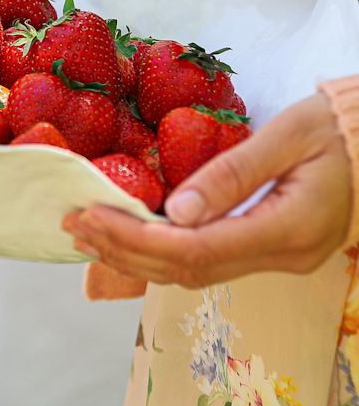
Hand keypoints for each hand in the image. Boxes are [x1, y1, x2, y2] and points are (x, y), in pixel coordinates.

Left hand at [63, 92, 351, 287]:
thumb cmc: (339, 131)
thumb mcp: (290, 136)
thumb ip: (233, 173)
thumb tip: (174, 210)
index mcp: (288, 229)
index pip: (196, 250)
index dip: (137, 239)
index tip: (90, 215)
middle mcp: (281, 258)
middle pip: (188, 270)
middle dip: (124, 249)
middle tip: (72, 224)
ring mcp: (277, 261)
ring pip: (194, 273)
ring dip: (136, 256)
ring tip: (88, 233)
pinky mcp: (269, 251)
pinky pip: (207, 263)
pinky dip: (161, 255)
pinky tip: (128, 242)